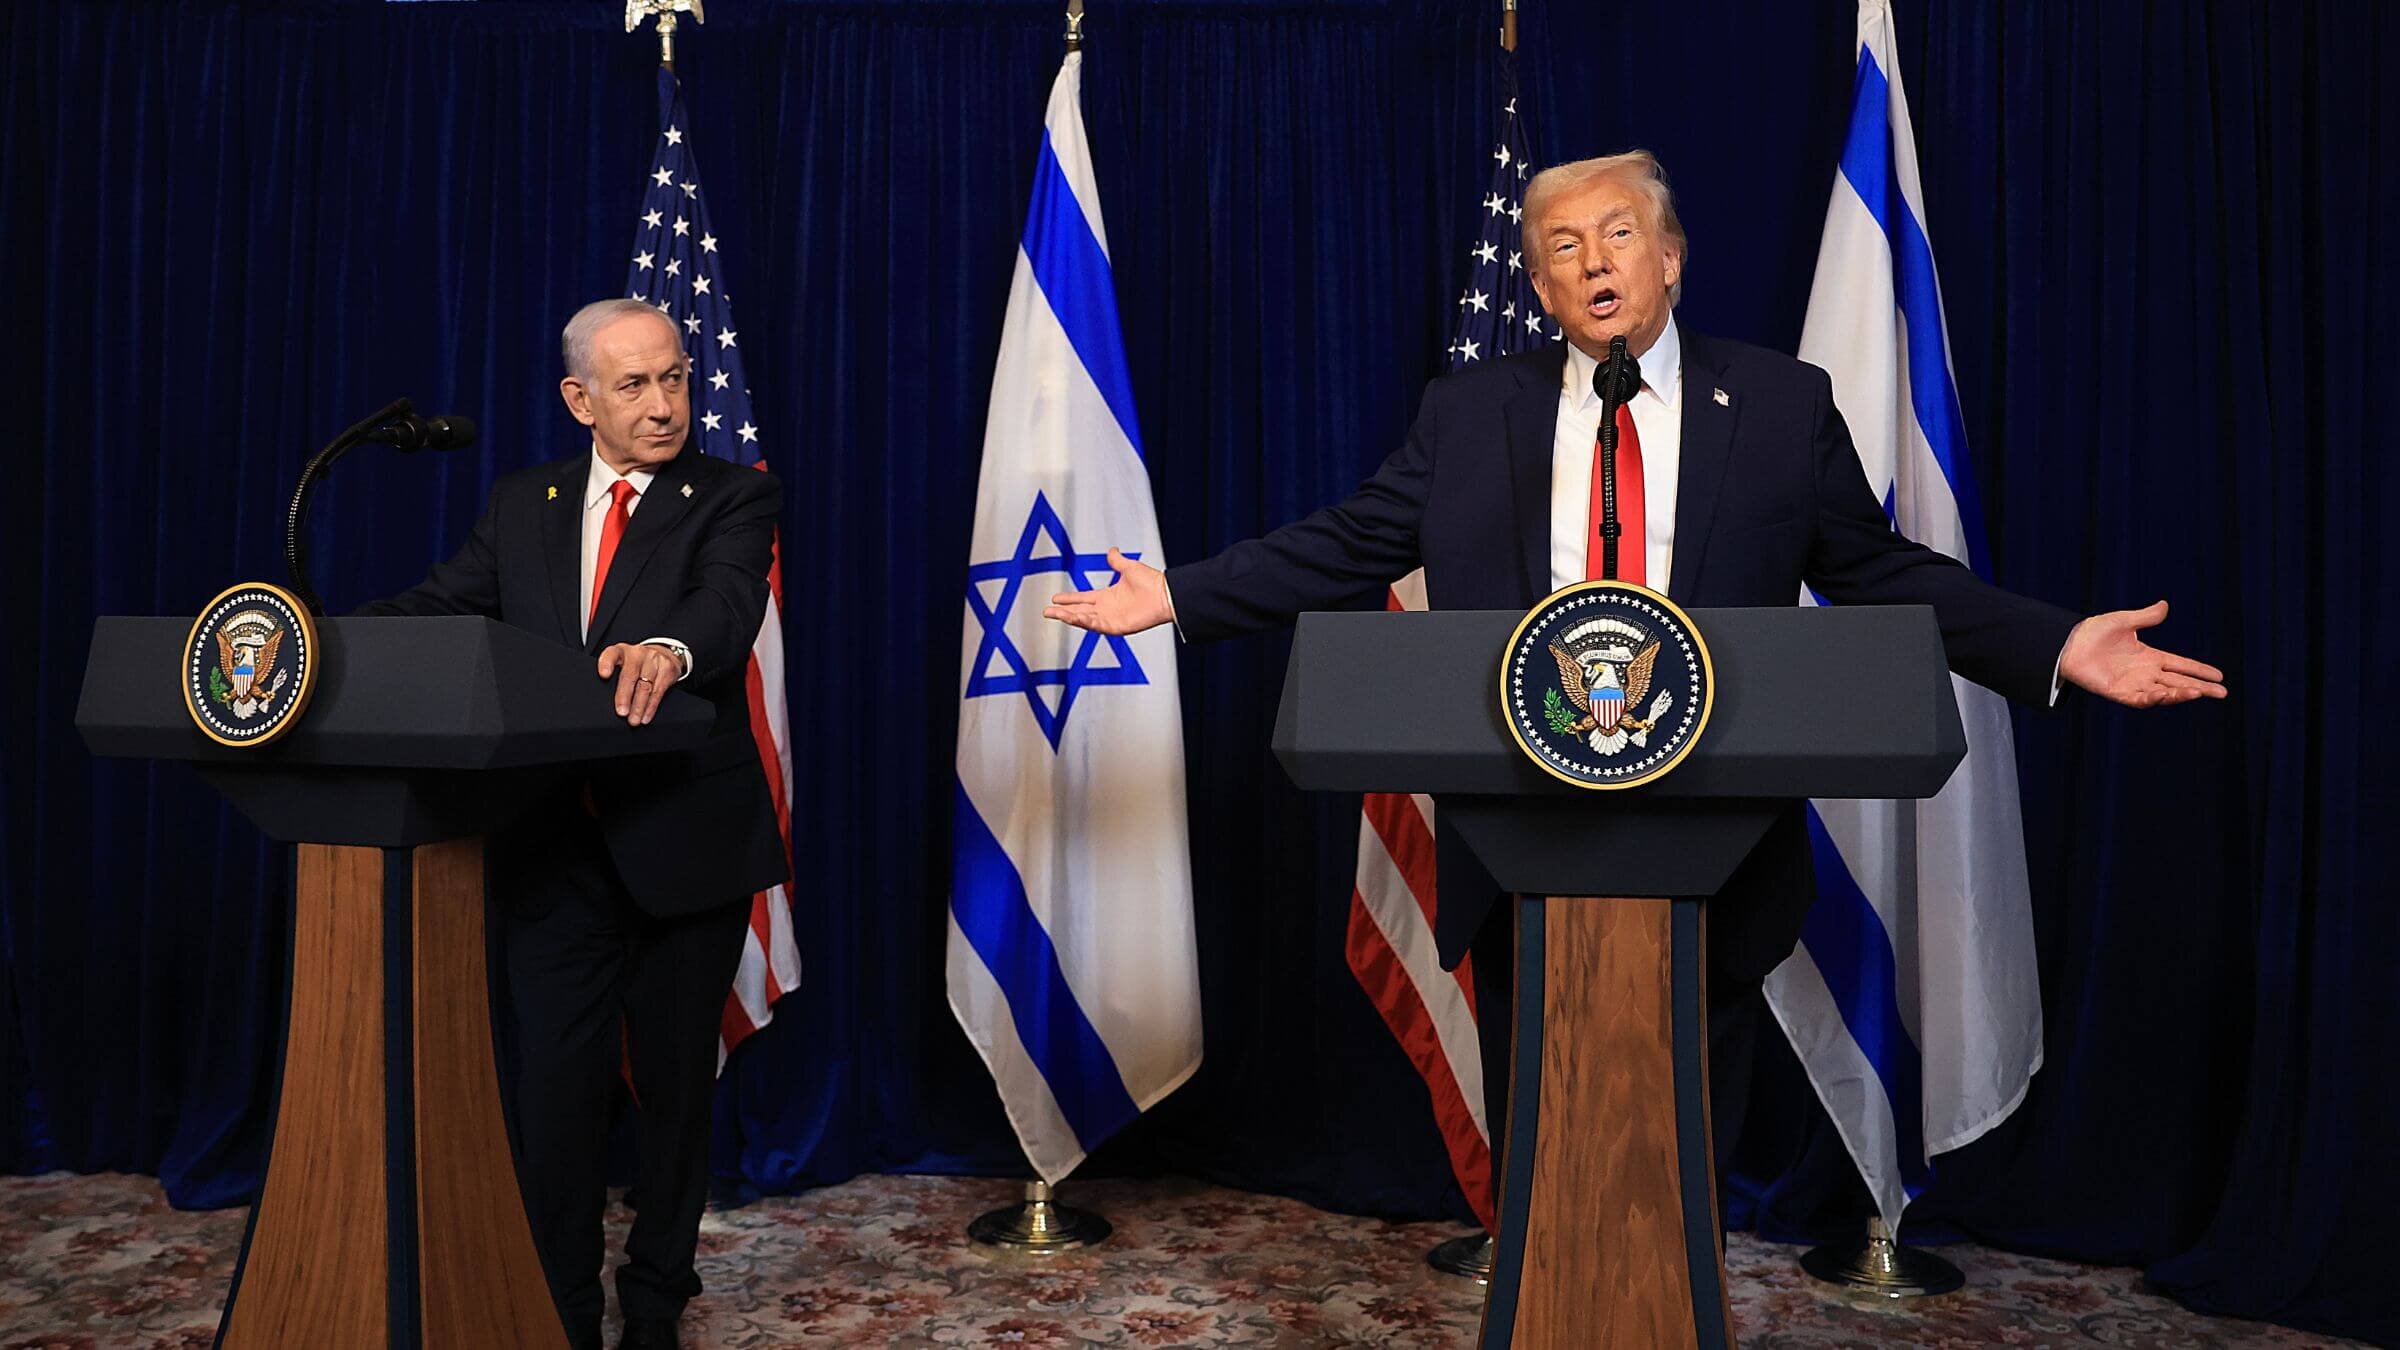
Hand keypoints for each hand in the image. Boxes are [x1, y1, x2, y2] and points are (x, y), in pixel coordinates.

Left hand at [597, 642, 679, 725]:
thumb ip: (615, 675)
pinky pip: (658, 691)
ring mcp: (654, 660)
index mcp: (622, 651)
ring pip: (645, 686)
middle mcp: (637, 653)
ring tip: (633, 720)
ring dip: (638, 706)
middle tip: (622, 712)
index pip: (612, 654)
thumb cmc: (637, 664)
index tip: (604, 675)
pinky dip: (651, 707)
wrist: (663, 655)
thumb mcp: (623, 663)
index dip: (607, 663)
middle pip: (630, 675)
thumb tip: (605, 701)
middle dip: (625, 695)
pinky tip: (645, 716)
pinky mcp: (667, 669)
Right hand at [1043, 548, 1173, 635]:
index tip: (1054, 597)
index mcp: (1108, 596)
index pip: (1083, 598)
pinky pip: (1097, 625)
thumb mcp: (1129, 567)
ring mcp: (1111, 619)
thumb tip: (1112, 550)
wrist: (1165, 593)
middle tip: (1046, 611)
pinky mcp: (1117, 626)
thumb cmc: (1152, 582)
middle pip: (1079, 611)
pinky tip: (1073, 617)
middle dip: (1062, 611)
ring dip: (1069, 617)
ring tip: (1054, 613)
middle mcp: (1107, 609)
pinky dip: (1085, 622)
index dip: (1069, 598)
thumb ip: (1117, 561)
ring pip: (1085, 620)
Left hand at [2058, 601, 2227, 707]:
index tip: (2220, 676)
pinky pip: (2139, 699)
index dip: (2199, 670)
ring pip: (2163, 692)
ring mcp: (2133, 684)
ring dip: (2181, 694)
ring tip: (2200, 693)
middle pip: (2178, 682)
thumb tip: (2165, 605)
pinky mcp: (2118, 693)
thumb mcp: (2124, 621)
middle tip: (2222, 693)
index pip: (2181, 665)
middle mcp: (2145, 673)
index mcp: (2150, 657)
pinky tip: (2167, 696)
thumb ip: (2146, 617)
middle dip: (2201, 688)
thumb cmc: (2093, 632)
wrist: (2068, 644)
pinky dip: (2153, 699)